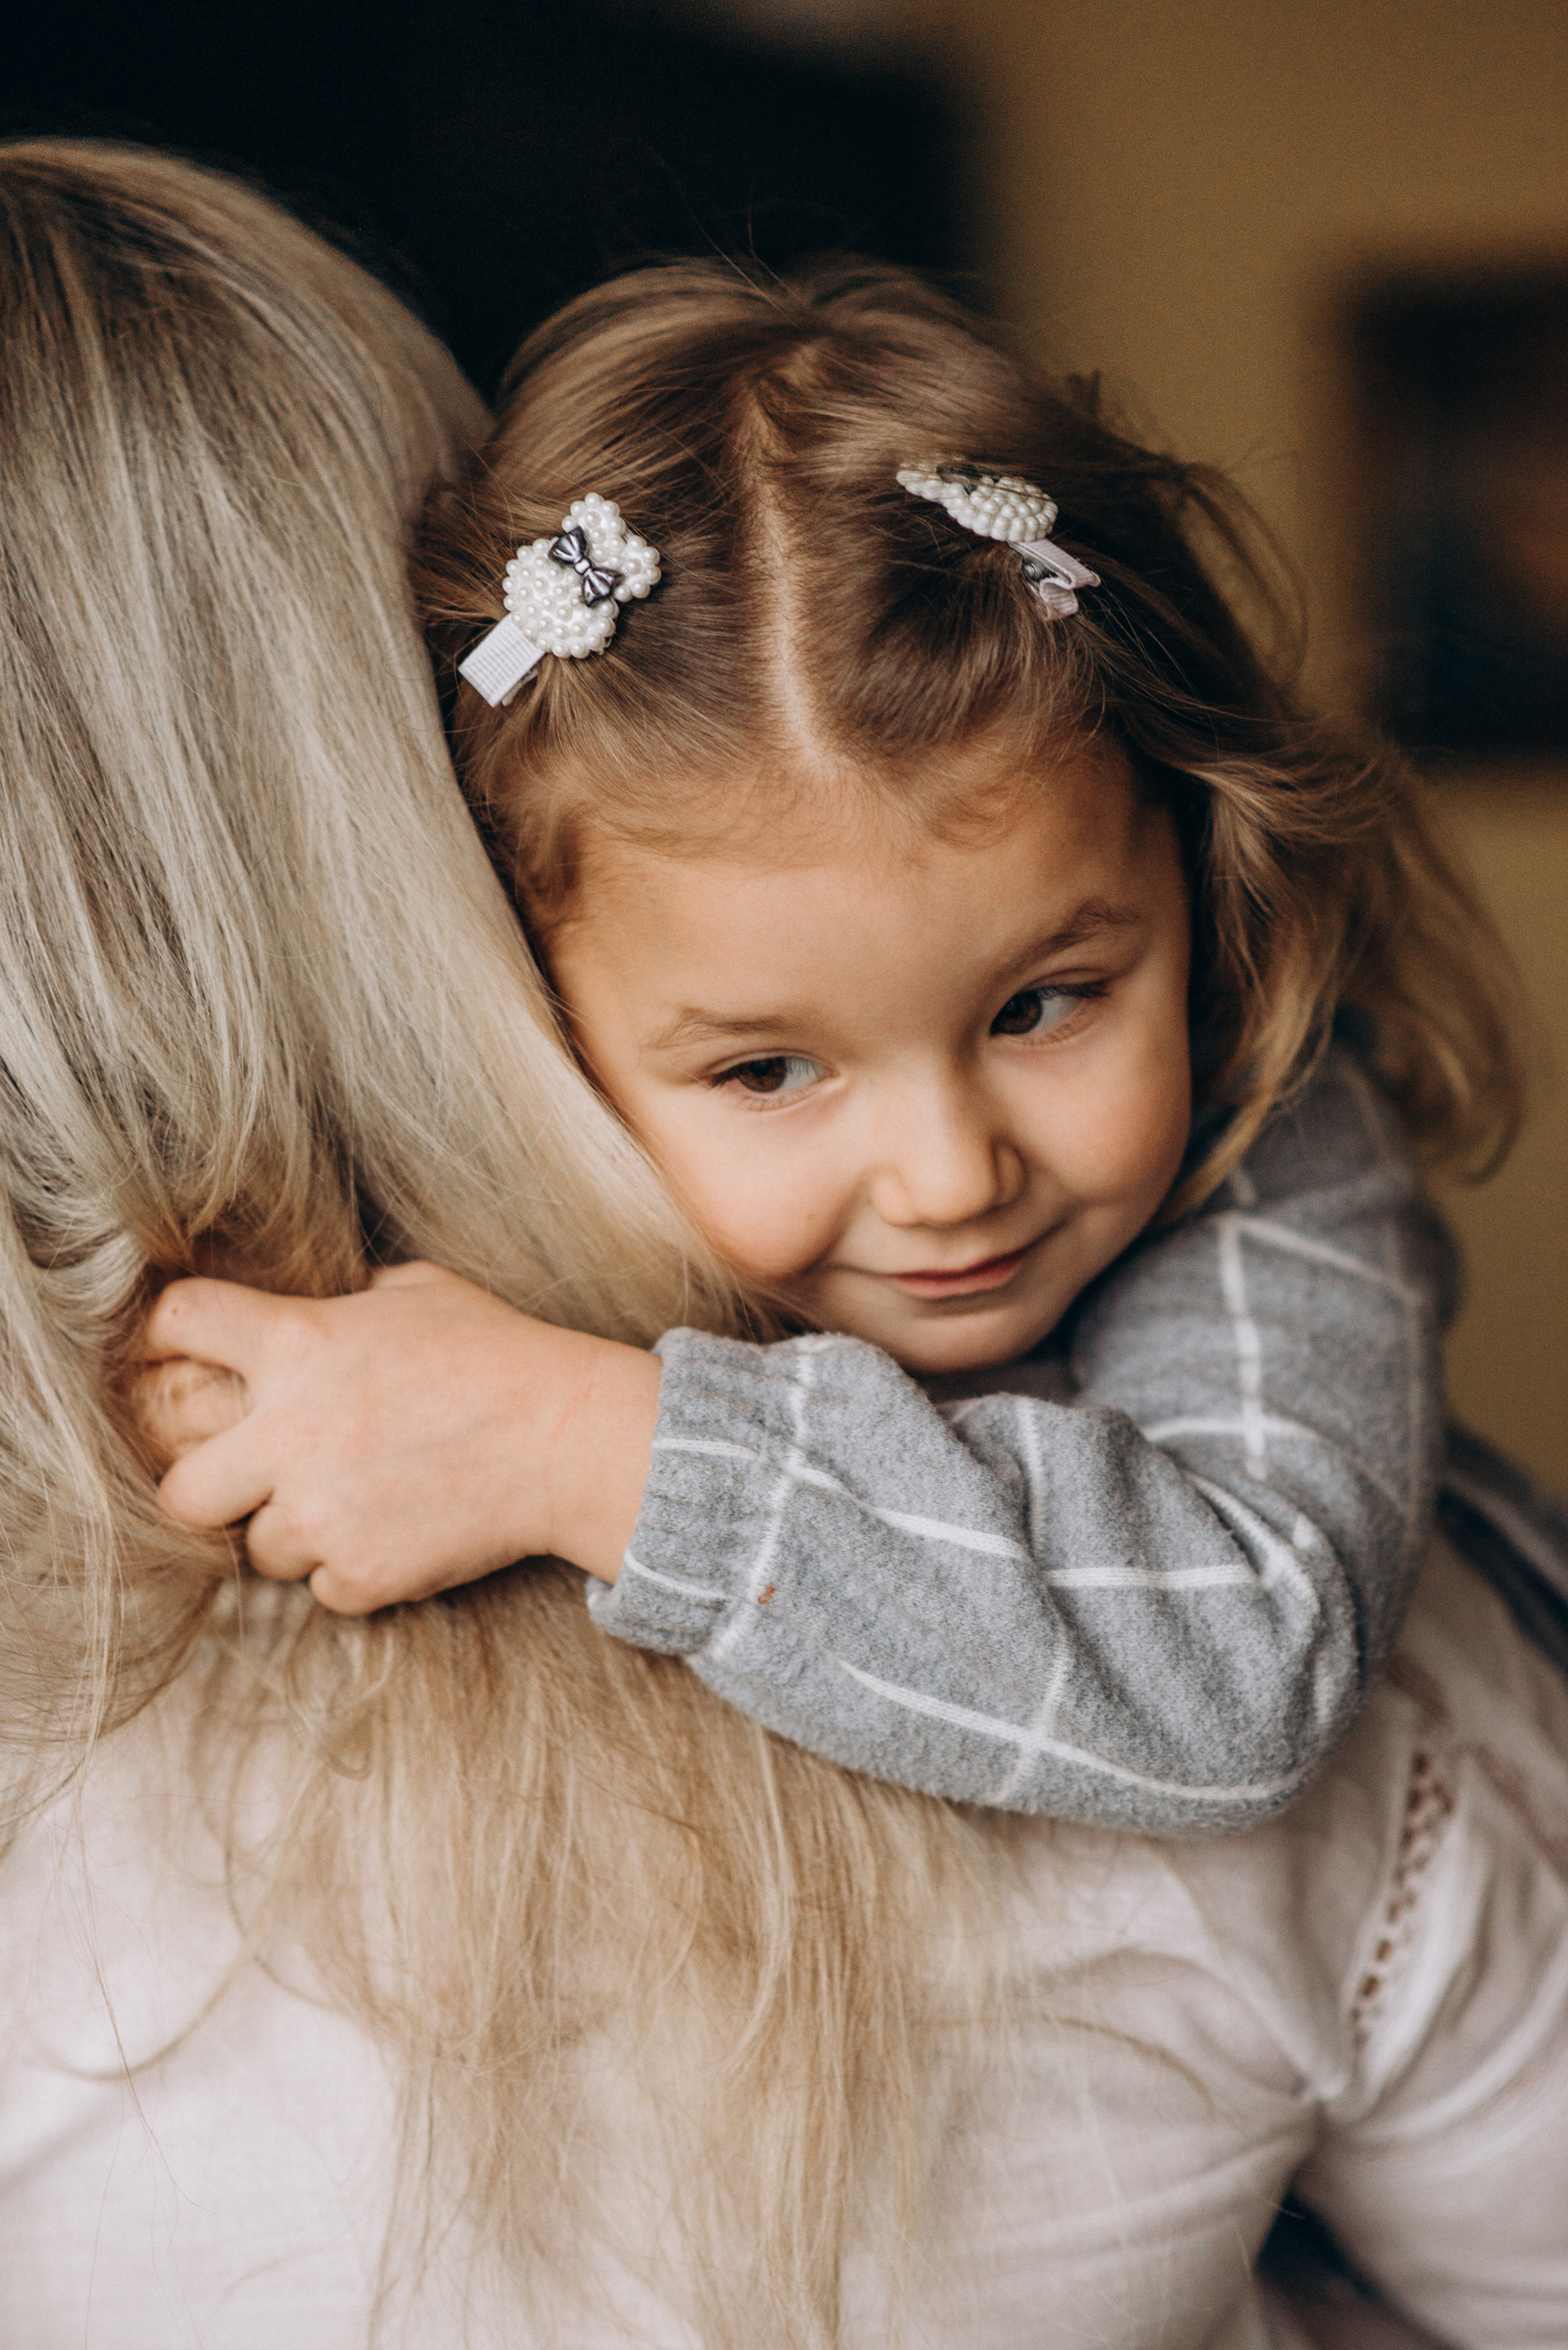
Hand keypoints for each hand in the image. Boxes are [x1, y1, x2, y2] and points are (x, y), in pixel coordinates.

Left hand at [139, 1264, 660, 1612]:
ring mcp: (321, 1514)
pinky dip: (352, 1567)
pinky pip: (321, 1586)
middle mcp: (290, 1433)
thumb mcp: (415, 1292)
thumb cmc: (499, 1355)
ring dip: (297, 1530)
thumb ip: (342, 1304)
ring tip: (362, 1500)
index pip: (177, 1322)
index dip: (161, 1336)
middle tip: (251, 1481)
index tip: (169, 1353)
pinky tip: (400, 1529)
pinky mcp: (358, 1575)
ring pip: (258, 1548)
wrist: (570, 1440)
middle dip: (208, 1488)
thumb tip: (313, 1309)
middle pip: (178, 1489)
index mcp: (298, 1344)